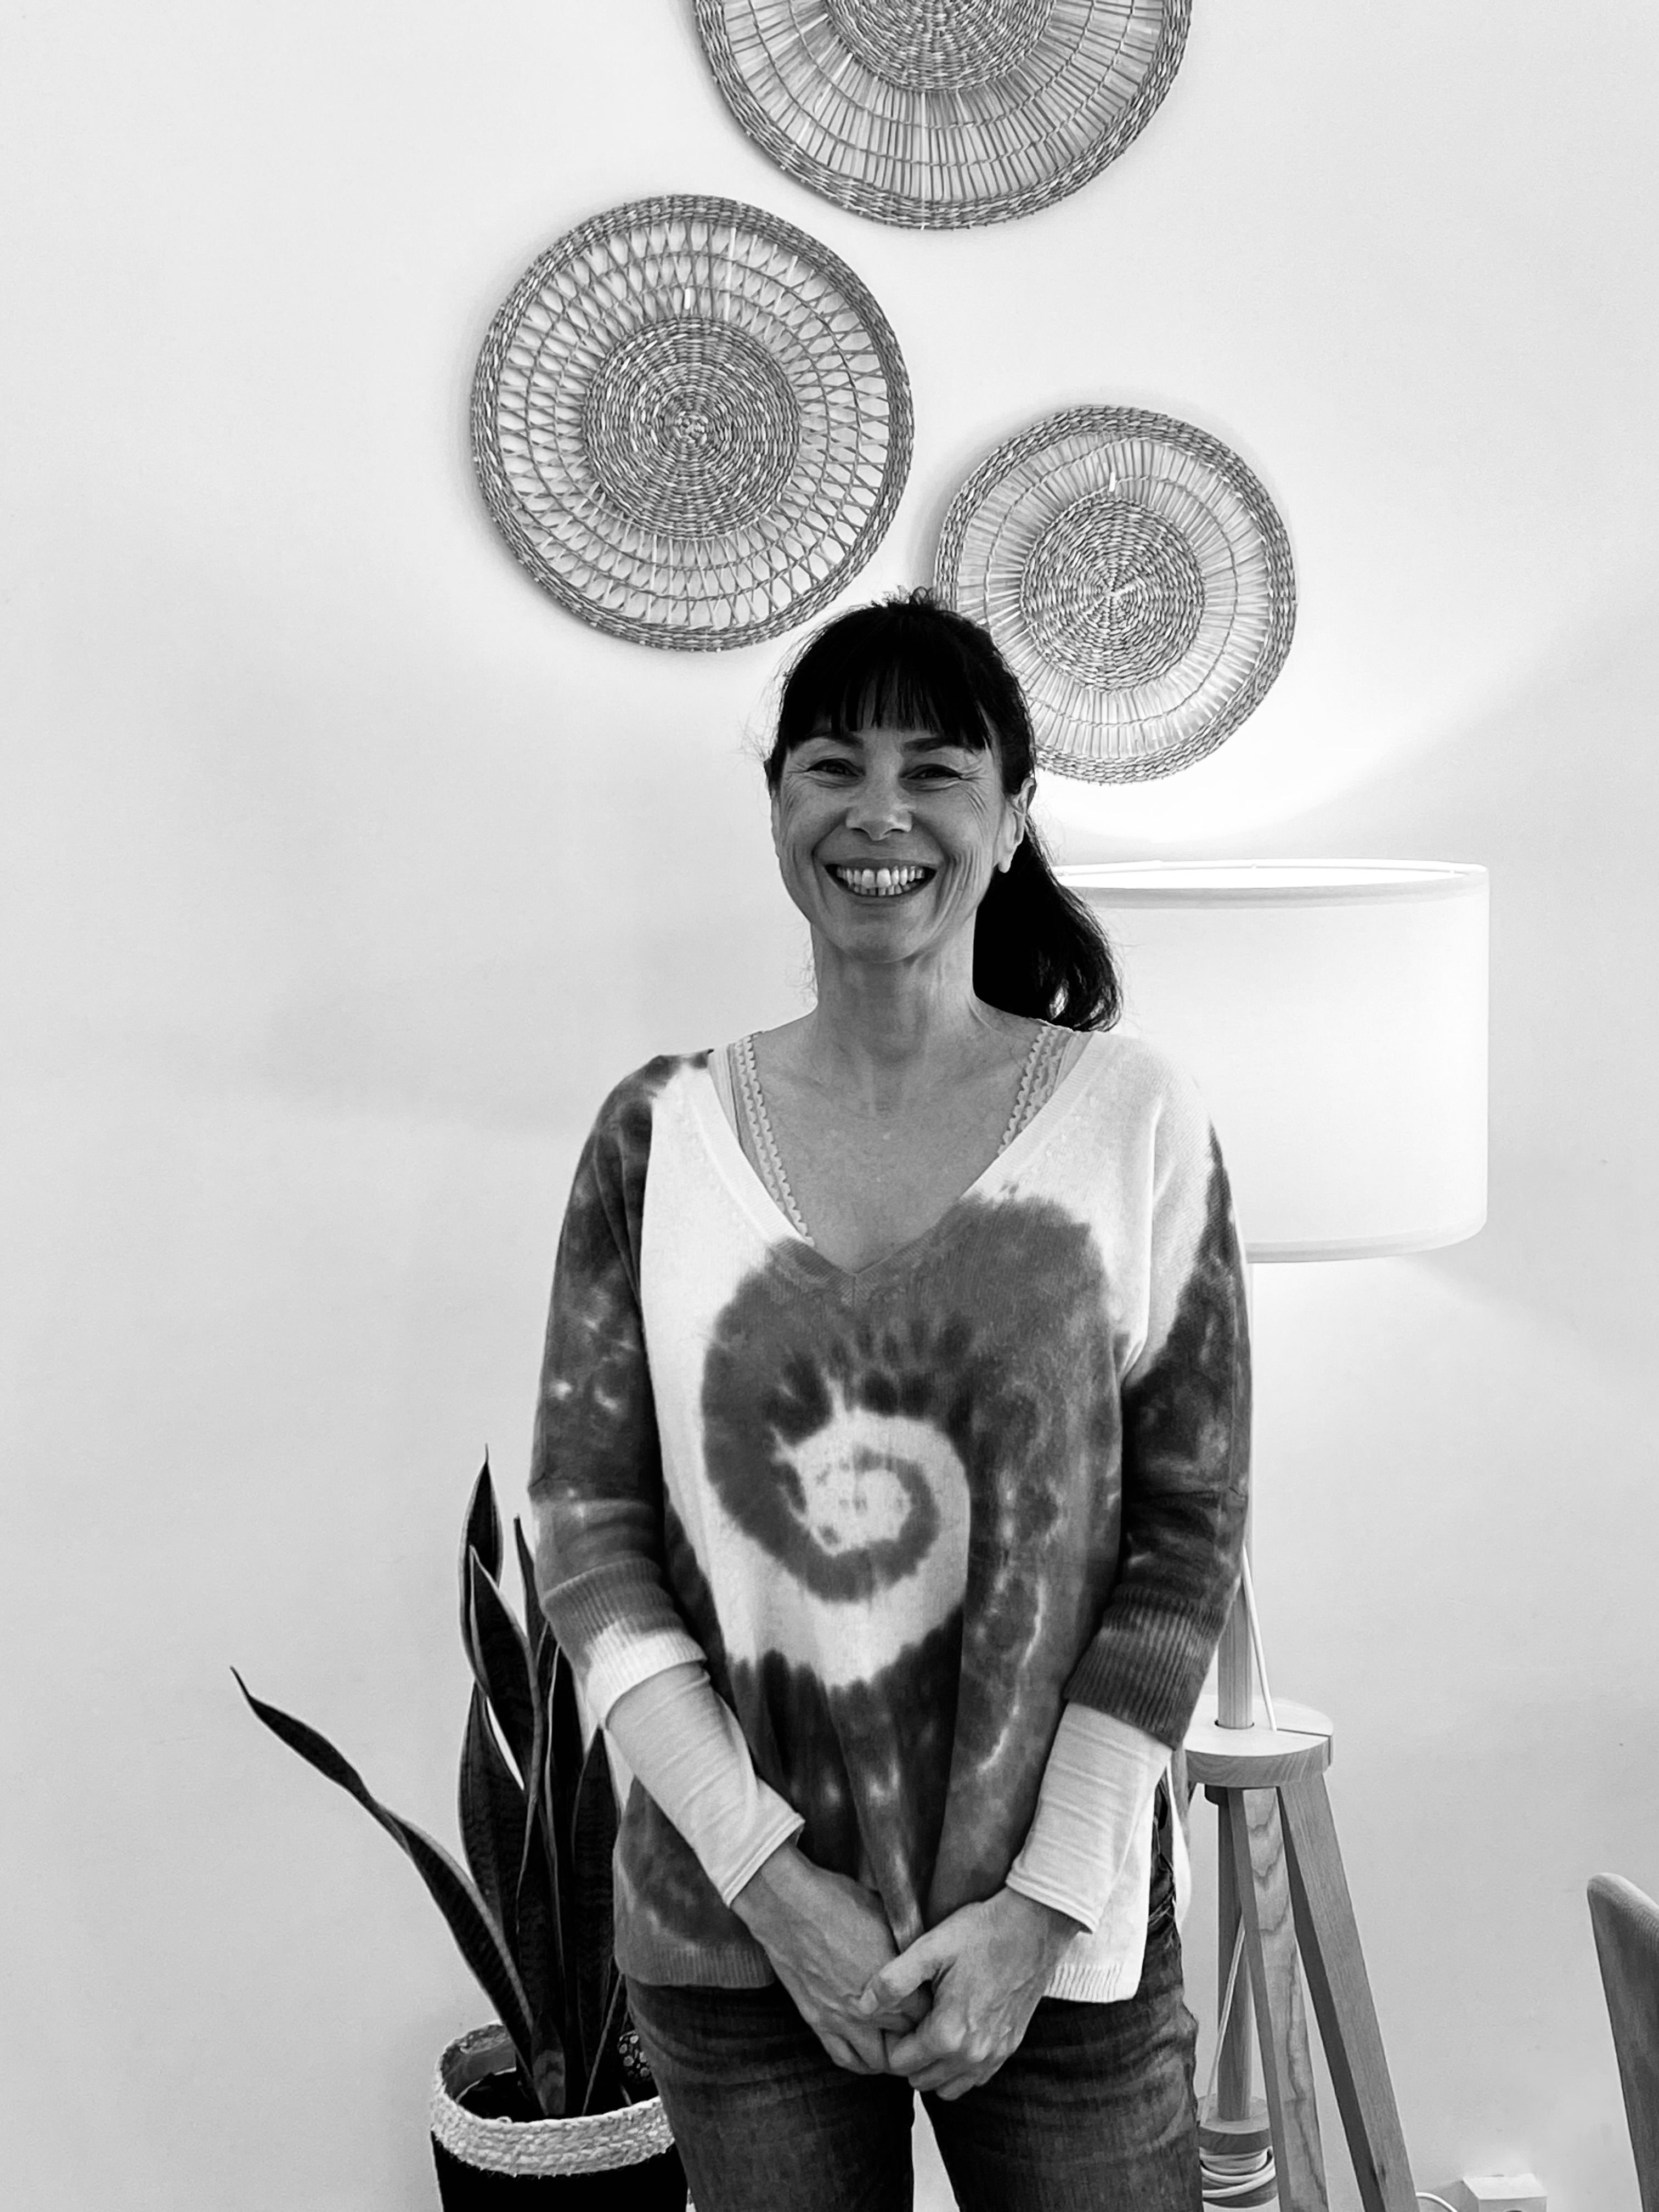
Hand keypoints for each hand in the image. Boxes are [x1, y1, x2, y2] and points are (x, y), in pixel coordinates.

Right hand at [732, 1842, 930, 2073]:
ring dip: (890, 2055)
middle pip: (907, 2039)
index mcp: (893, 1983)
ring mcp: (842, 2020)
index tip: (934, 2001)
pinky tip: (867, 2052)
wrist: (789, 1906)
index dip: (934, 2008)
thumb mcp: (885, 1915)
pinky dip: (859, 2061)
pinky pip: (844, 2058)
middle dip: (917, 2034)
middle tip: (920, 2025)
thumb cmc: (838, 1901)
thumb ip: (905, 1945)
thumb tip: (921, 1950)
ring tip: (896, 2043)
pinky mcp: (818, 2021)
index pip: (927, 2014)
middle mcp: (871, 2009)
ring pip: (877, 2060)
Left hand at [858, 1888, 1081, 2099]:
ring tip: (929, 2026)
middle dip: (908, 2056)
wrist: (1034, 1925)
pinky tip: (955, 2032)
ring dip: (933, 2066)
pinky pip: (975, 2078)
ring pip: (948, 2086)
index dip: (888, 2040)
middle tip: (908, 2019)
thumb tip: (861, 2006)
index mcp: (948, 2034)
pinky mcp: (1009, 2048)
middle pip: (921, 2079)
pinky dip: (959, 2066)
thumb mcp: (930, 1947)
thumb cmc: (982, 1932)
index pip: (899, 2064)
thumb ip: (892, 1981)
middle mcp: (972, 2055)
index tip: (893, 2015)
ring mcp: (994, 2055)